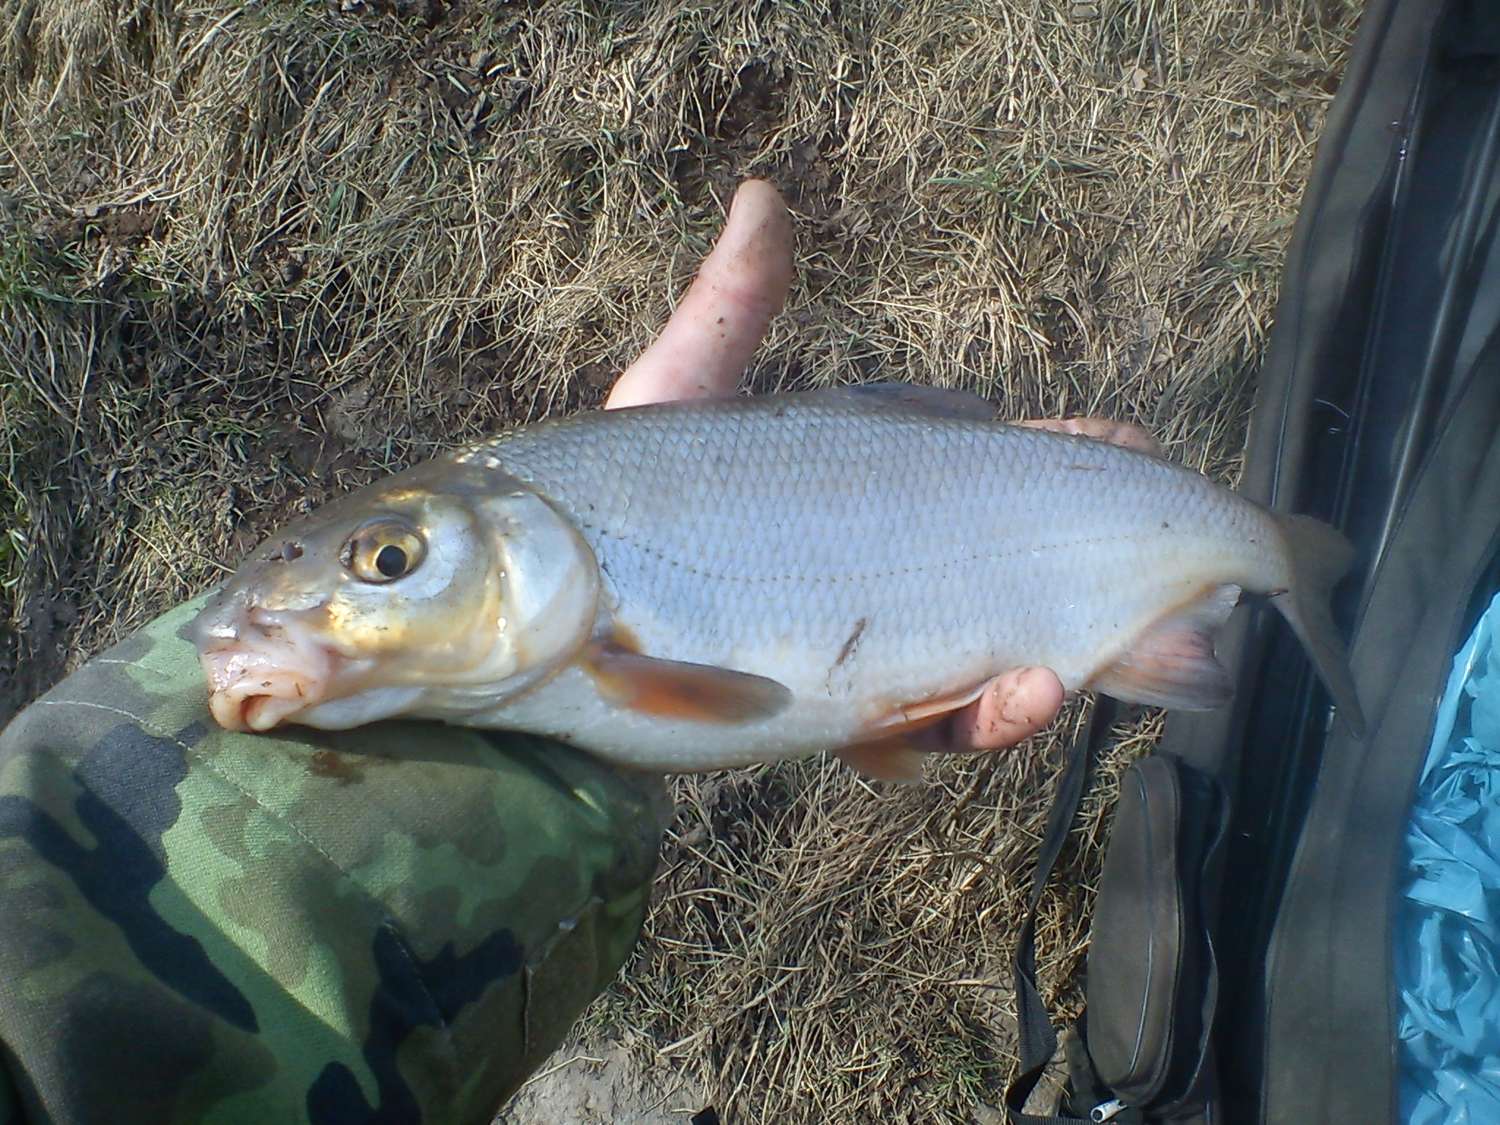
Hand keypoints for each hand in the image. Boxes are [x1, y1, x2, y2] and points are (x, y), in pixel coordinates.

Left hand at [607, 179, 1159, 751]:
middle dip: (1106, 580)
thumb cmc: (612, 501)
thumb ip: (736, 310)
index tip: (1131, 444)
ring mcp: (867, 650)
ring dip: (1066, 663)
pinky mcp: (838, 718)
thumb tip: (762, 196)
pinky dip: (980, 720)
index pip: (992, 478)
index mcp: (869, 491)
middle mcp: (883, 574)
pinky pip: (928, 733)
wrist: (547, 627)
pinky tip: (1016, 693)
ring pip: (998, 662)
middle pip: (1019, 579)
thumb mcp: (681, 394)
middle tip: (1190, 573)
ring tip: (1124, 657)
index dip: (1071, 467)